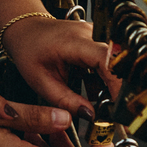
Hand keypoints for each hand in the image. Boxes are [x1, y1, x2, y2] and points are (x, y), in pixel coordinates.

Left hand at [2, 17, 118, 120]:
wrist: (25, 30)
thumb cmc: (29, 50)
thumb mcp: (41, 82)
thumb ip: (66, 100)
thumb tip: (91, 115)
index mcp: (73, 42)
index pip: (106, 60)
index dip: (118, 83)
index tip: (121, 106)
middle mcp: (89, 34)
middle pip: (116, 63)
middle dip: (117, 90)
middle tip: (113, 113)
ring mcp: (95, 35)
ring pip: (114, 65)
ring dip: (110, 86)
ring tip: (99, 102)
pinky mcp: (96, 41)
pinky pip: (108, 63)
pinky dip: (104, 80)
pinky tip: (93, 89)